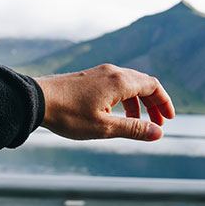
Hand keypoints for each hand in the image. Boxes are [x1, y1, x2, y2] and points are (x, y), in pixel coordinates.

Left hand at [35, 64, 174, 140]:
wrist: (36, 100)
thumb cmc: (68, 115)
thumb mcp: (104, 127)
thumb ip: (133, 129)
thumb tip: (158, 133)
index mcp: (120, 82)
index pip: (153, 86)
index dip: (164, 102)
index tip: (168, 120)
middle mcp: (112, 72)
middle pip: (143, 83)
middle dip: (153, 104)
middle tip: (157, 125)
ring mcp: (99, 72)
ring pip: (128, 84)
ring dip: (138, 103)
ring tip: (136, 123)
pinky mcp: (88, 77)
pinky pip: (114, 84)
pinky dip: (123, 99)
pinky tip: (115, 114)